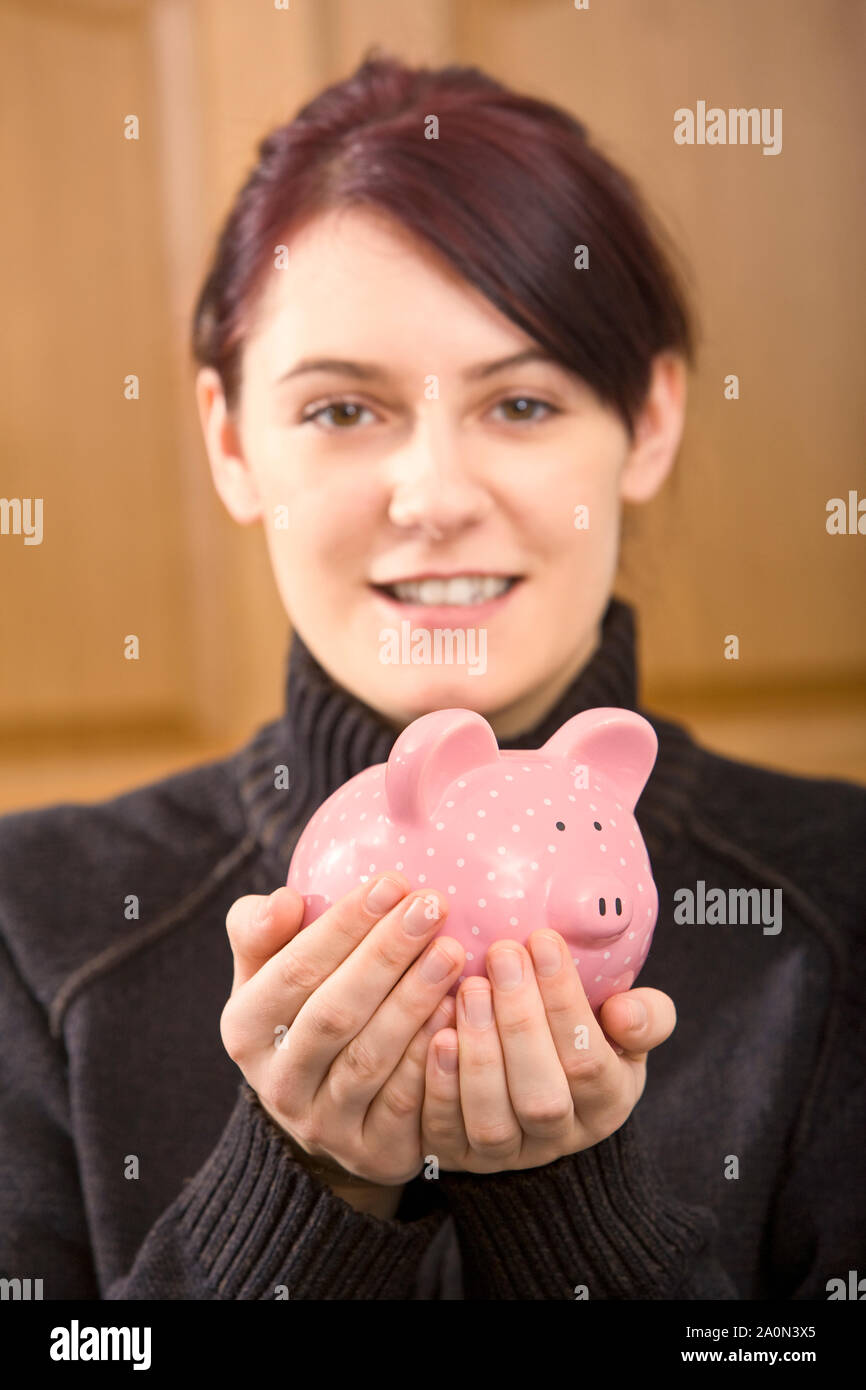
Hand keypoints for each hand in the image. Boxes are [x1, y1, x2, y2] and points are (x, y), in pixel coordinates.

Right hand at [220, 873, 464, 1185]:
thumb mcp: (270, 968)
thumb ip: (262, 928)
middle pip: (334, 1014)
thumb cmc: (304, 1008)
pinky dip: (431, 1058)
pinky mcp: (373, 1154)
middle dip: (386, 955)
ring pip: (370, 1059)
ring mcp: (323, 1126)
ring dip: (414, 1001)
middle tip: (433, 905)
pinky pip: (405, 1106)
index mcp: (244, 1028)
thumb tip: (284, 900)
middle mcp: (277, 1084)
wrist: (327, 1106)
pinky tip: (459, 1012)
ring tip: (453, 950)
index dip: (344, 925)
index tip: (393, 882)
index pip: (294, 970)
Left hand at [421, 928, 675, 1173]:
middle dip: (520, 1023)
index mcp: (607, 1103)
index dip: (566, 1002)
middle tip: (502, 954)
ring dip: (479, 1054)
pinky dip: (438, 1084)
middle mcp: (558, 1139)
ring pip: (492, 1121)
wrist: (535, 1093)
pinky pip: (444, 1132)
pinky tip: (435, 1031)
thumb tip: (625, 1011)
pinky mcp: (458, 1156)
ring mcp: (506, 1155)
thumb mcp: (624, 1030)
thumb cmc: (583, 1041)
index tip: (543, 939)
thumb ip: (646, 1017)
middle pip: (542, 1097)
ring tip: (469, 988)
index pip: (590, 1060)